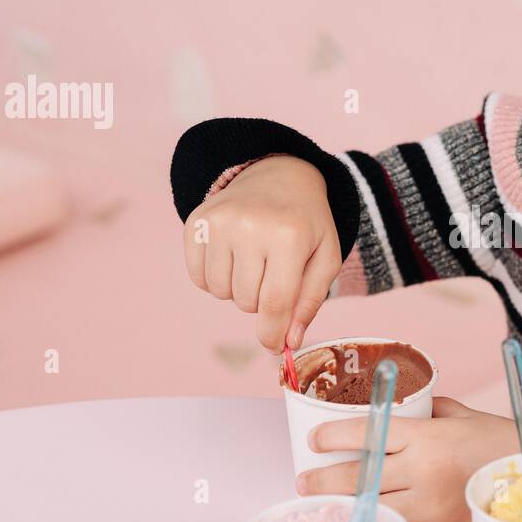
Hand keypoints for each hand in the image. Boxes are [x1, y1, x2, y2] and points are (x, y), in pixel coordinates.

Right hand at [183, 155, 340, 351]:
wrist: (278, 174)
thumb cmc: (306, 222)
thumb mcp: (325, 256)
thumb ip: (310, 301)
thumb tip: (289, 341)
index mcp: (289, 236)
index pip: (275, 303)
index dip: (272, 333)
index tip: (274, 346)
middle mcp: (250, 227)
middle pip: (247, 302)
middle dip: (261, 301)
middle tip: (272, 273)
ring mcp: (219, 223)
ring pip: (221, 293)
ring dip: (238, 289)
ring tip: (253, 262)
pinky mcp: (196, 223)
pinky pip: (198, 278)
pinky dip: (214, 278)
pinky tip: (232, 256)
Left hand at [294, 397, 517, 521]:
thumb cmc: (500, 441)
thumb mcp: (462, 415)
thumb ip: (427, 411)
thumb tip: (399, 405)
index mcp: (427, 436)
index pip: (366, 434)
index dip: (332, 437)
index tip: (314, 440)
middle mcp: (423, 471)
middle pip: (358, 478)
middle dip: (322, 479)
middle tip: (304, 479)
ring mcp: (431, 506)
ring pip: (372, 509)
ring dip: (340, 506)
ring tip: (321, 502)